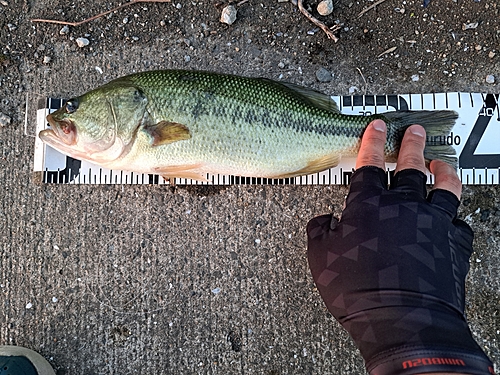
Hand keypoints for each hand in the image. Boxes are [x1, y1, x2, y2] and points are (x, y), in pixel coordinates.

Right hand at [307, 120, 493, 374]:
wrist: (402, 322)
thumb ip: (320, 231)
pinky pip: (459, 222)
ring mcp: (432, 223)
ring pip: (445, 186)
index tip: (376, 126)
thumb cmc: (358, 290)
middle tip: (413, 131)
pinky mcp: (453, 244)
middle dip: (411, 144)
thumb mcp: (321, 259)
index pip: (370, 163)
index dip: (372, 142)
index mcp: (369, 205)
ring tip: (441, 162)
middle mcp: (404, 206)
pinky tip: (453, 216)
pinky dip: (455, 217)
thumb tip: (323, 220)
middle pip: (411, 165)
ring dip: (443, 170)